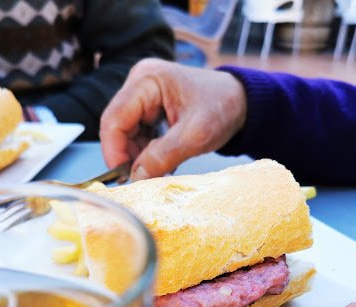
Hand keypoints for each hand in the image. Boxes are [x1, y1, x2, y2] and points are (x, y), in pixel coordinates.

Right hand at [100, 59, 246, 179]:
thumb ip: (164, 156)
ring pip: (126, 133)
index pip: (114, 118)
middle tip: (142, 178)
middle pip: (117, 126)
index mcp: (147, 79)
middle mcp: (139, 83)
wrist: (241, 101)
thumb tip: (136, 177)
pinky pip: (137, 134)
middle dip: (127, 155)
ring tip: (158, 170)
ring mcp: (143, 95)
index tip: (123, 176)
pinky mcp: (149, 108)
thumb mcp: (196, 134)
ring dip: (138, 156)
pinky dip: (146, 152)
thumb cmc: (222, 107)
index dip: (113, 150)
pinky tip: (161, 162)